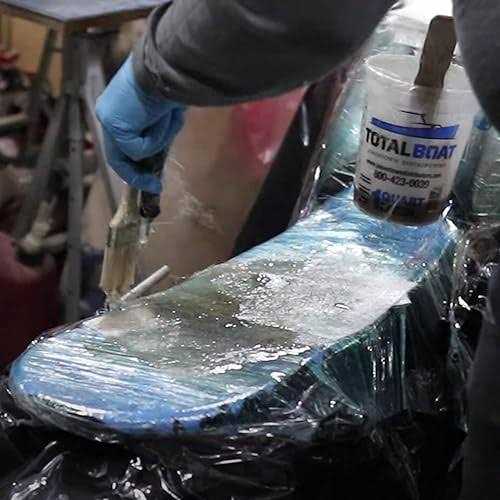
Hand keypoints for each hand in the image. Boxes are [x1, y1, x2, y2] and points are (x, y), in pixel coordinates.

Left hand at [96, 56, 184, 193]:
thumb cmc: (169, 86)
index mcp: (116, 109)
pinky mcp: (115, 126)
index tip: (152, 180)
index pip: (120, 145)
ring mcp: (108, 120)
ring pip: (133, 153)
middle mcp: (107, 114)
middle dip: (137, 176)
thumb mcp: (161, 115)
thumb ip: (154, 133)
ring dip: (158, 140)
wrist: (166, 69)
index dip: (135, 167)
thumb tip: (158, 153)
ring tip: (169, 118)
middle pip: (118, 157)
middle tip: (155, 186)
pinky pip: (138, 149)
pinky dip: (156, 138)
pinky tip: (162, 116)